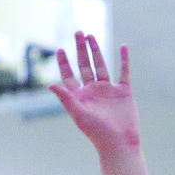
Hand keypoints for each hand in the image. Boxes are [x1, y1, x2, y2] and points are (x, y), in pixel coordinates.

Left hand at [48, 32, 138, 150]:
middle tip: (78, 33)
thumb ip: (66, 99)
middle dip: (81, 49)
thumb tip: (50, 84)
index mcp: (80, 96)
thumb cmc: (97, 132)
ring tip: (91, 36)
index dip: (64, 62)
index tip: (61, 49)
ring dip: (97, 51)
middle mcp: (93, 90)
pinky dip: (124, 60)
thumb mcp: (79, 114)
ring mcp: (109, 90)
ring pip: (102, 66)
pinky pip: (124, 72)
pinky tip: (123, 47)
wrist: (119, 142)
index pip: (70, 75)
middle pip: (85, 65)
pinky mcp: (124, 92)